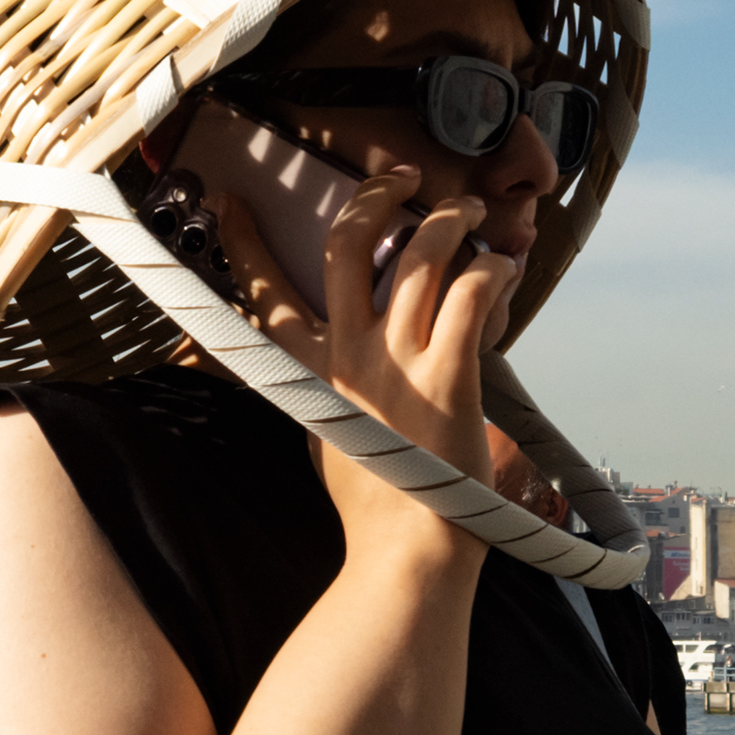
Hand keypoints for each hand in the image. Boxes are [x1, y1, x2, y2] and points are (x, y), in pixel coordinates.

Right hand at [219, 167, 517, 564]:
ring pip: (420, 256)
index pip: (266, 295)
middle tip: (403, 179)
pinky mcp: (447, 379)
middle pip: (346, 244)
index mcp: (311, 374)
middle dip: (374, 196)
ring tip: (470, 216)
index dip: (244, 243)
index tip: (230, 202)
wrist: (405, 555)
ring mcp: (396, 366)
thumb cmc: (374, 507)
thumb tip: (336, 369)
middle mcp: (348, 358)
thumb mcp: (326, 441)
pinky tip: (504, 269)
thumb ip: (326, 394)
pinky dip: (492, 270)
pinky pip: (470, 295)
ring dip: (450, 222)